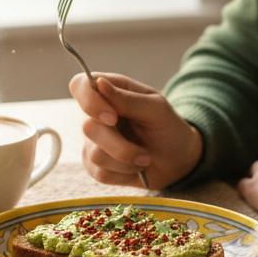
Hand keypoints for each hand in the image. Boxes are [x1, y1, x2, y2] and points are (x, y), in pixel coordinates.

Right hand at [69, 71, 203, 189]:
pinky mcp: (95, 166)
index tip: (112, 118)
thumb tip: (99, 83)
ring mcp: (93, 142)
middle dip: (120, 144)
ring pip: (95, 154)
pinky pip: (101, 173)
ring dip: (127, 160)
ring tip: (145, 158)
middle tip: (144, 152)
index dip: (89, 101)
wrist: (177, 161)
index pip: (80, 86)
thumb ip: (128, 99)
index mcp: (109, 92)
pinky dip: (124, 173)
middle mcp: (95, 115)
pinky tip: (135, 168)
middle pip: (88, 127)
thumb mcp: (156, 109)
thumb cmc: (167, 128)